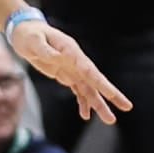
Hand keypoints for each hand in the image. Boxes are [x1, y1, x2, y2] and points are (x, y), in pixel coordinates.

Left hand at [9, 21, 131, 123]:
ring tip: (110, 119)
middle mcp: (77, 62)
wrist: (27, 33)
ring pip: (90, 90)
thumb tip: (58, 57)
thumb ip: (45, 49)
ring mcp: (73, 70)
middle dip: (112, 95)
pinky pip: (78, 91)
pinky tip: (85, 115)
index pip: (88, 69)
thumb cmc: (31, 35)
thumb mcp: (34, 40)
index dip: (99, 81)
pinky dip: (83, 103)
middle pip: (97, 81)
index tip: (110, 93)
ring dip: (99, 104)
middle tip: (126, 106)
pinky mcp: (66, 75)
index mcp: (71, 52)